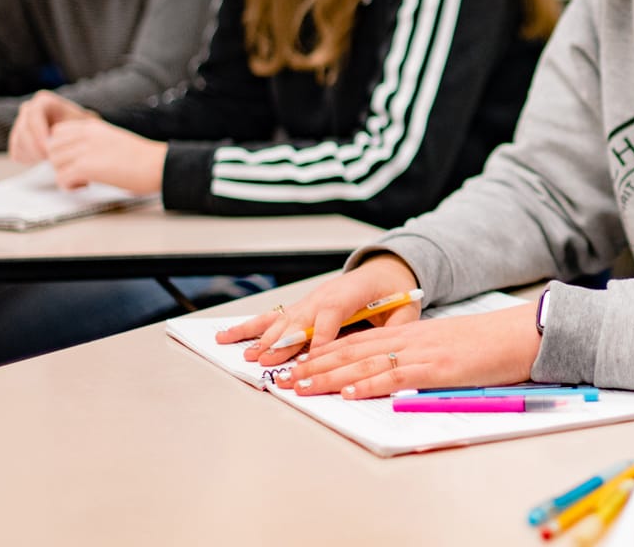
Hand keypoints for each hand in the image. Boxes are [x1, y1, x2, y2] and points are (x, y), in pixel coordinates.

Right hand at [8, 91, 92, 163]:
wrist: (78, 135)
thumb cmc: (83, 128)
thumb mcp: (84, 125)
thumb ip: (78, 129)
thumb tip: (69, 140)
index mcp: (44, 101)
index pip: (34, 115)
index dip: (39, 133)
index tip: (49, 149)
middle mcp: (28, 110)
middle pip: (23, 130)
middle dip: (35, 148)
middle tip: (48, 161)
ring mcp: (20, 124)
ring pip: (18, 142)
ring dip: (32, 156)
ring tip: (48, 163)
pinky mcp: (17, 139)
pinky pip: (16, 152)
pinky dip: (28, 160)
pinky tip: (42, 163)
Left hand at [43, 117, 164, 193]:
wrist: (158, 165)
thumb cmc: (142, 158)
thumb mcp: (112, 139)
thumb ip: (92, 142)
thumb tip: (74, 156)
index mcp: (92, 126)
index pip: (57, 132)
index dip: (61, 148)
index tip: (74, 159)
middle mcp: (86, 135)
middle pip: (52, 148)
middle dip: (60, 163)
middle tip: (78, 172)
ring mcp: (85, 150)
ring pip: (55, 163)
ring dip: (65, 175)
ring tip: (84, 180)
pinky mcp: (86, 167)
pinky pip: (62, 178)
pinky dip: (70, 186)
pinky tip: (86, 185)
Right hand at [219, 254, 420, 363]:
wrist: (383, 272)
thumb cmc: (393, 294)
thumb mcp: (405, 310)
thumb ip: (399, 327)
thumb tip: (394, 347)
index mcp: (350, 294)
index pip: (333, 314)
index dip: (322, 337)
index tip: (312, 358)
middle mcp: (323, 296)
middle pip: (301, 320)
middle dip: (285, 342)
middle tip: (269, 362)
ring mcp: (308, 301)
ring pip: (282, 321)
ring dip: (265, 339)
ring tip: (250, 356)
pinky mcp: (298, 308)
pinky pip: (271, 318)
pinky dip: (248, 327)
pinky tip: (227, 336)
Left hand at [272, 302, 541, 399]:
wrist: (523, 333)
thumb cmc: (490, 345)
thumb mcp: (448, 348)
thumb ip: (419, 360)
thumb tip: (394, 380)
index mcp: (411, 334)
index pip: (357, 342)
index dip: (324, 353)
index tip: (298, 364)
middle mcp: (409, 340)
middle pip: (352, 351)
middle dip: (314, 365)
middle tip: (285, 377)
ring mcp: (422, 353)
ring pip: (364, 364)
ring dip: (329, 377)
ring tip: (301, 386)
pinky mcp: (436, 369)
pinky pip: (396, 377)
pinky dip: (368, 385)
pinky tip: (348, 392)